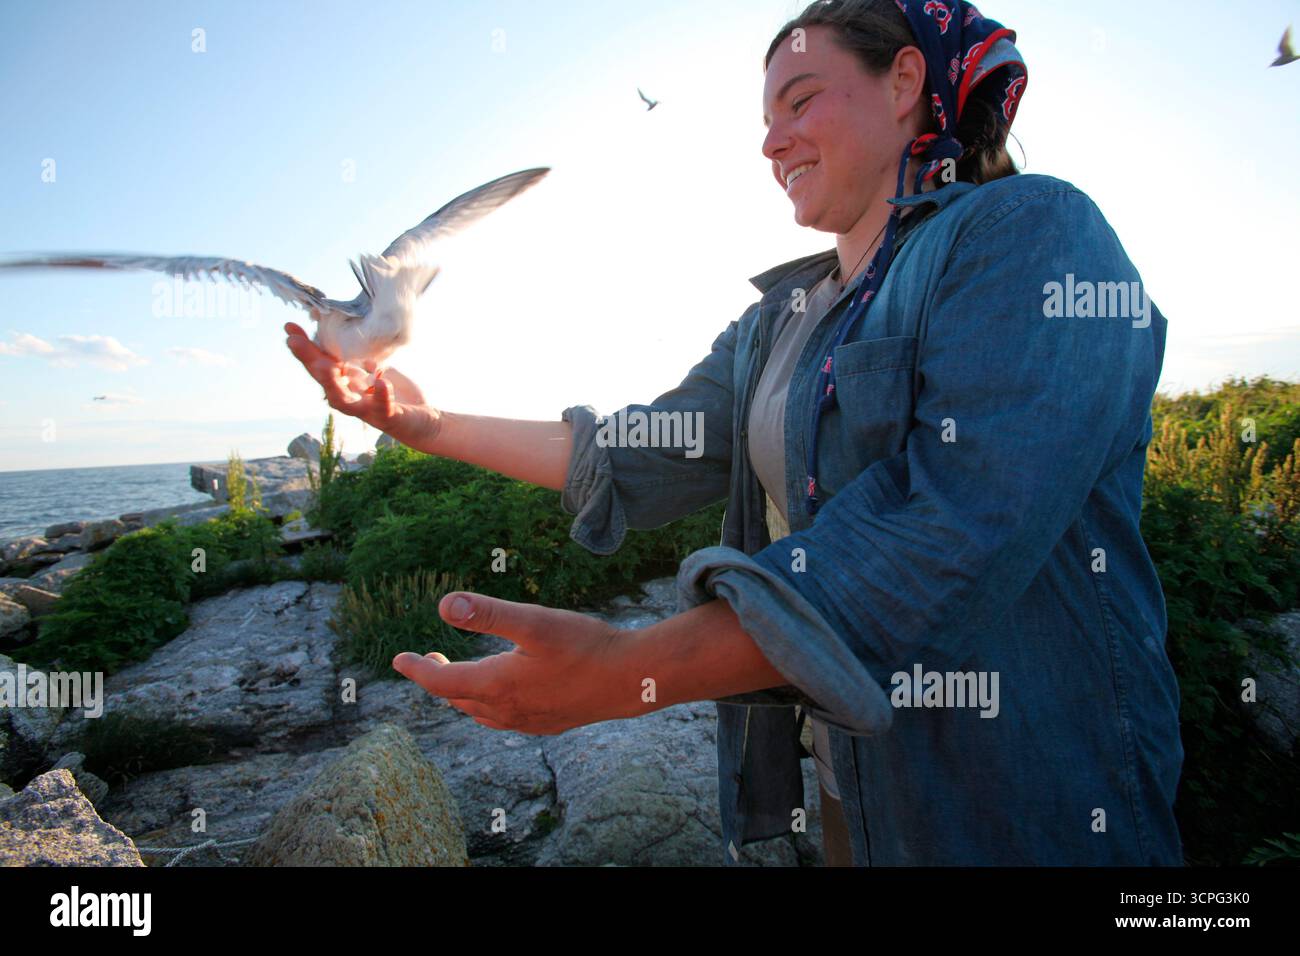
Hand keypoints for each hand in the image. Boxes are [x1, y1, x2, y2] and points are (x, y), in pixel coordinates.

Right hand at [284, 318, 435, 447]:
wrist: (422, 420)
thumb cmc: (394, 392)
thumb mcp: (373, 367)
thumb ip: (356, 354)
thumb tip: (340, 327)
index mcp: (345, 382)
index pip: (320, 363)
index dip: (304, 347)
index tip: (289, 327)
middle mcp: (350, 397)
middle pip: (324, 380)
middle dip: (309, 360)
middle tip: (294, 342)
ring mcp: (367, 409)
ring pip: (343, 400)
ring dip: (332, 383)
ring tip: (325, 365)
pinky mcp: (388, 416)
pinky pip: (383, 407)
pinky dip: (381, 395)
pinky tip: (381, 382)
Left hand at [392, 591, 648, 734]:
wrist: (632, 680)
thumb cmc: (585, 646)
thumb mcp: (533, 621)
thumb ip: (487, 613)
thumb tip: (443, 605)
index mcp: (496, 686)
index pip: (440, 682)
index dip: (416, 669)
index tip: (398, 659)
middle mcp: (506, 710)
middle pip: (457, 698)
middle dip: (436, 679)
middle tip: (426, 659)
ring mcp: (528, 722)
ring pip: (480, 711)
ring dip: (462, 693)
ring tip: (458, 673)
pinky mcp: (547, 724)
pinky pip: (503, 719)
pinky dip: (487, 704)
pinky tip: (501, 693)